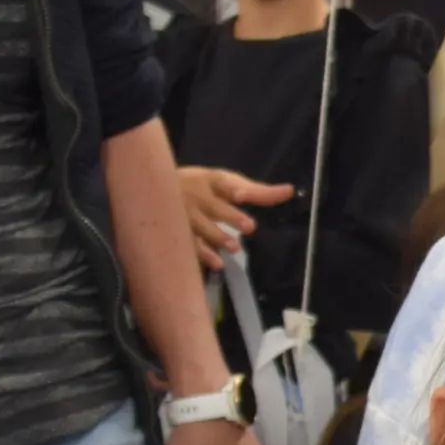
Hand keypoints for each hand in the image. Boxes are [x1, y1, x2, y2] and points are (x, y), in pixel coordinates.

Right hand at [177, 167, 292, 273]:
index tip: (242, 195)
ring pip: (202, 228)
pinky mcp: (178, 233)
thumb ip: (257, 191)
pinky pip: (190, 245)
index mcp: (210, 180)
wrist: (155, 190)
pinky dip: (204, 255)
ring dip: (218, 237)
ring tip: (236, 247)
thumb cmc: (203, 188)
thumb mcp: (226, 183)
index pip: (222, 183)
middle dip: (231, 216)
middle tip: (249, 226)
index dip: (231, 189)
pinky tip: (218, 263)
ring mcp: (185, 215)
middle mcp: (197, 196)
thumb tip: (289, 191)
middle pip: (215, 208)